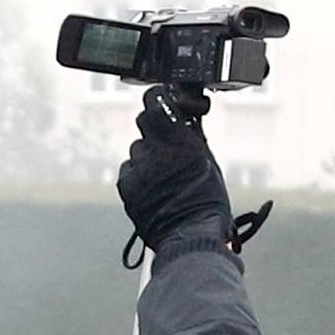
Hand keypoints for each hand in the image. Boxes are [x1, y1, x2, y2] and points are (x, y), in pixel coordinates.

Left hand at [117, 90, 232, 252]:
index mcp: (180, 138)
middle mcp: (156, 149)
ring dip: (146, 156)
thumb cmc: (206, 202)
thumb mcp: (208, 161)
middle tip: (165, 144)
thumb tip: (185, 121)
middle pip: (143, 121)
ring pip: (136, 149)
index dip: (157, 99)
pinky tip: (151, 188)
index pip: (155, 100)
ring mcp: (139, 168)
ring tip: (161, 175)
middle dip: (154, 128)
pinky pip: (128, 170)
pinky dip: (137, 175)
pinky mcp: (127, 187)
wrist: (190, 236)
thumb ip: (192, 138)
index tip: (161, 103)